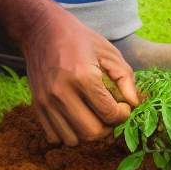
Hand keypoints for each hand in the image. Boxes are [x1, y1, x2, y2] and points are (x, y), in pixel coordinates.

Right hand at [20, 4, 138, 145]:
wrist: (42, 30)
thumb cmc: (79, 38)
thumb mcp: (108, 51)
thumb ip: (125, 78)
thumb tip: (133, 104)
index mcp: (83, 76)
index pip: (109, 113)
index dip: (123, 114)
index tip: (123, 106)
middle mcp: (62, 92)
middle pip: (92, 133)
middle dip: (107, 127)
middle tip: (110, 113)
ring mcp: (46, 101)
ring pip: (73, 140)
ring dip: (87, 133)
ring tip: (93, 116)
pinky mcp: (37, 106)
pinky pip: (55, 137)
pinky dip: (68, 133)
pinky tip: (75, 117)